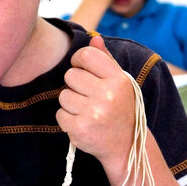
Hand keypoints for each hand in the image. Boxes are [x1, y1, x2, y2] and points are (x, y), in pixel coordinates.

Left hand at [56, 36, 134, 164]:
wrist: (126, 146)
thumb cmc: (120, 109)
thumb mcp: (119, 83)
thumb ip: (105, 60)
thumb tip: (94, 39)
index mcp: (118, 80)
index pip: (86, 55)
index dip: (79, 61)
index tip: (83, 70)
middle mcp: (107, 95)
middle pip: (70, 75)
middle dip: (75, 85)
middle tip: (89, 97)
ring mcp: (93, 113)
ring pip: (63, 95)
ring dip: (71, 103)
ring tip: (87, 111)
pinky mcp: (80, 129)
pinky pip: (60, 114)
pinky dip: (67, 119)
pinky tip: (83, 123)